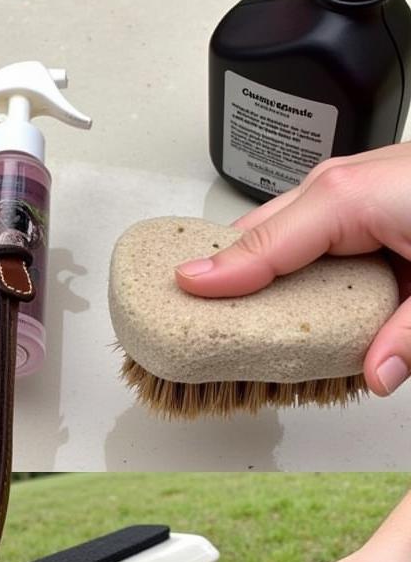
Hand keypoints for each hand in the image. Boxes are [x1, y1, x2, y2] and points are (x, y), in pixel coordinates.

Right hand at [175, 143, 410, 396]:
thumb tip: (377, 375)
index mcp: (353, 199)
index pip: (267, 241)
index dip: (222, 271)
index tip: (183, 290)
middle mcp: (340, 186)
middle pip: (259, 231)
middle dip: (223, 271)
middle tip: (190, 314)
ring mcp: (345, 188)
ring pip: (275, 228)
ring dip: (248, 268)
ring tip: (220, 312)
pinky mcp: (354, 200)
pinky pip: (296, 229)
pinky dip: (275, 259)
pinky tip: (270, 292)